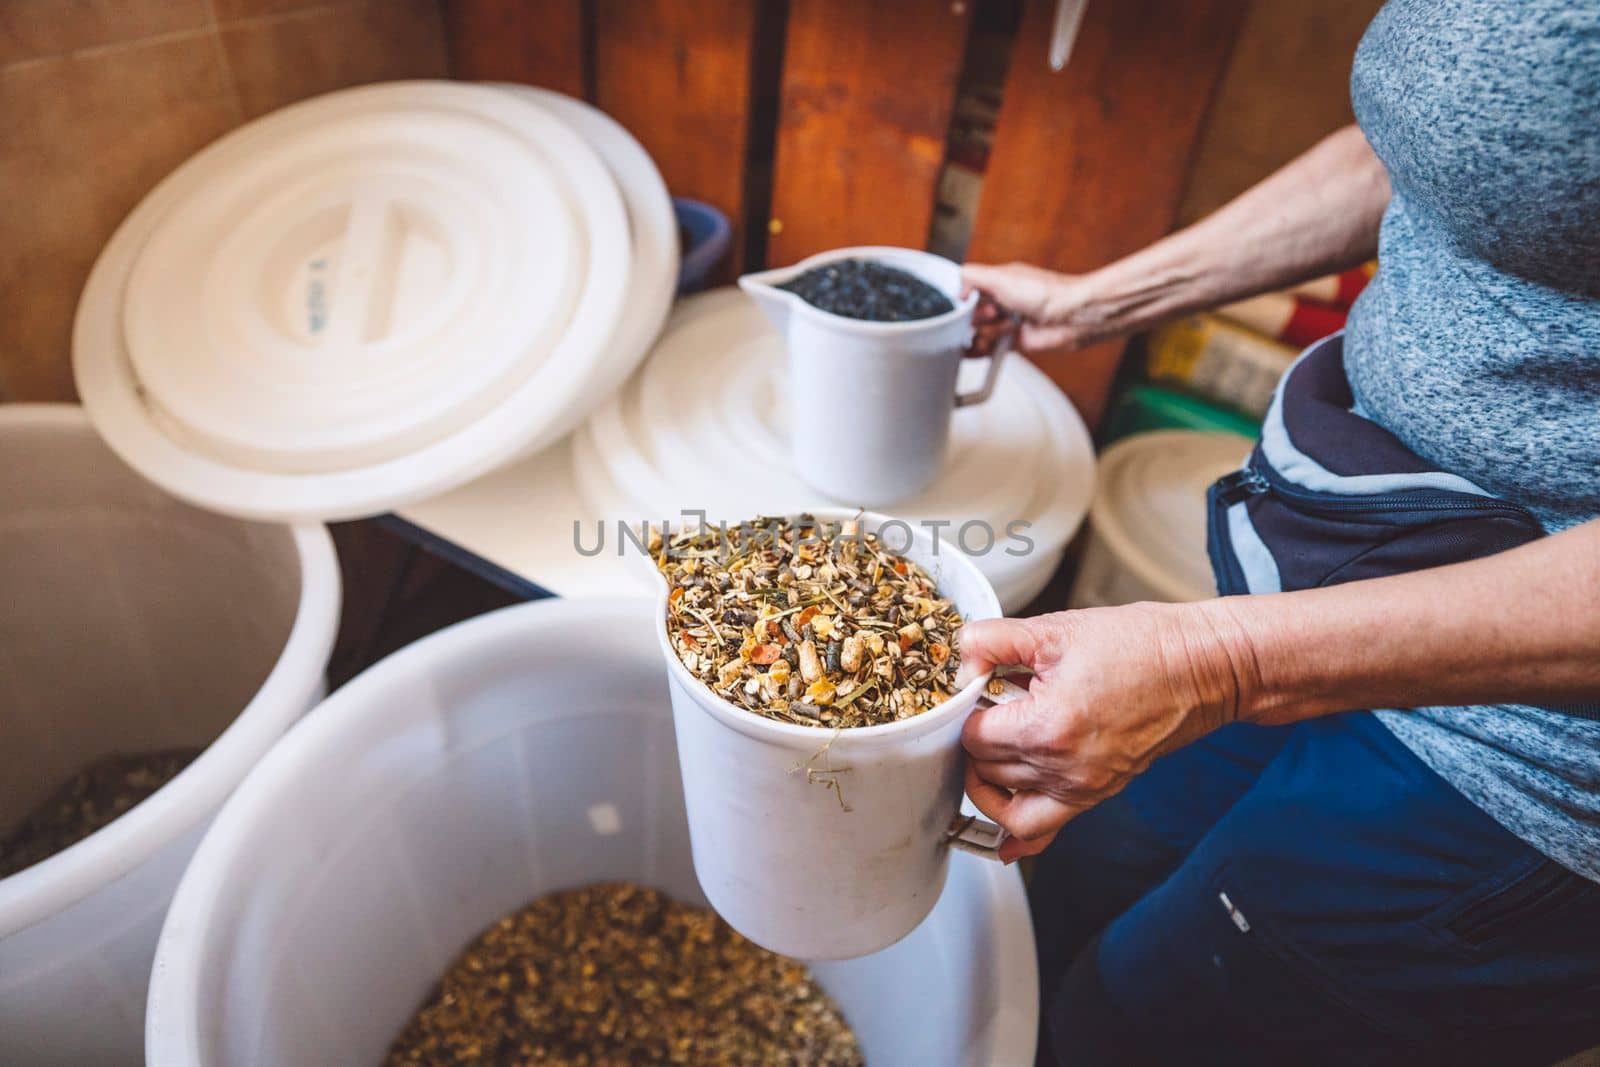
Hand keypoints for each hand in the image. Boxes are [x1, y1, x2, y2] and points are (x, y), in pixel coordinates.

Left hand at [955, 602, 1252, 861]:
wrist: (1201, 669)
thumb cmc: (1142, 647)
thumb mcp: (1055, 629)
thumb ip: (993, 642)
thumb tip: (962, 660)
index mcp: (1047, 727)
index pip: (973, 737)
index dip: (967, 710)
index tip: (978, 690)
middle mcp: (1062, 768)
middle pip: (985, 772)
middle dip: (977, 739)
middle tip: (990, 707)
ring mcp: (1082, 787)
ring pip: (1005, 806)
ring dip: (989, 778)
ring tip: (994, 745)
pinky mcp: (1097, 793)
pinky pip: (1043, 831)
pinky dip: (1016, 834)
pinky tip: (1001, 834)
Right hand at [961, 261, 1106, 357]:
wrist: (1071, 317)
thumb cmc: (1046, 293)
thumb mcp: (1000, 277)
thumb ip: (971, 277)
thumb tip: (955, 288)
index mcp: (998, 281)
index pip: (967, 290)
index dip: (961, 300)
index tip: (962, 304)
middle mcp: (1002, 300)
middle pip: (970, 314)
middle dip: (972, 319)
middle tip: (987, 316)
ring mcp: (1008, 322)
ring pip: (978, 333)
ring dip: (981, 335)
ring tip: (995, 330)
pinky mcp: (1014, 341)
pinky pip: (990, 348)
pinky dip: (983, 350)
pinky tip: (984, 348)